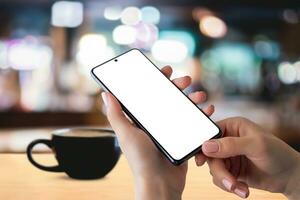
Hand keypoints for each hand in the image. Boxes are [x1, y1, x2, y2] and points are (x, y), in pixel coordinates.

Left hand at [102, 66, 213, 199]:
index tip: (165, 71)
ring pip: (182, 108)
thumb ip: (116, 114)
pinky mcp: (182, 138)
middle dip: (178, 87)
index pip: (149, 94)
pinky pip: (193, 122)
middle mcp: (156, 122)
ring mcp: (170, 130)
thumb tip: (106, 94)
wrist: (160, 183)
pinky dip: (201, 115)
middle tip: (185, 80)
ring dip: (192, 99)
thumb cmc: (141, 160)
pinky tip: (207, 110)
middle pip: (168, 98)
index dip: (157, 81)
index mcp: (141, 119)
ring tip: (199, 96)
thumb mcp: (126, 134)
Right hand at [195, 117, 299, 198]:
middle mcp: (228, 140)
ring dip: (225, 180)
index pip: (210, 133)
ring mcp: (229, 156)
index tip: (200, 160)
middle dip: (219, 171)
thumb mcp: (255, 145)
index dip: (203, 146)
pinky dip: (229, 186)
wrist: (290, 176)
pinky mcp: (231, 170)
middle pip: (210, 154)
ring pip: (214, 168)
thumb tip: (206, 146)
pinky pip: (220, 178)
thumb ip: (230, 145)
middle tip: (230, 182)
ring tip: (239, 188)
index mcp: (233, 126)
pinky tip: (242, 189)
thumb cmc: (278, 154)